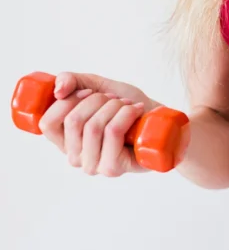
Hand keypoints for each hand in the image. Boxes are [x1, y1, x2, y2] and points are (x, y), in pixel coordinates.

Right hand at [37, 72, 158, 176]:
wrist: (161, 124)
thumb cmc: (127, 107)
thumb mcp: (97, 86)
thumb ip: (71, 81)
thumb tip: (57, 90)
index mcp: (65, 141)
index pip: (47, 124)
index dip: (67, 102)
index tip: (89, 92)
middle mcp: (75, 157)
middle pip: (73, 121)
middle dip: (98, 100)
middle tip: (115, 98)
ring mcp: (93, 166)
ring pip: (94, 126)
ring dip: (114, 106)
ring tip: (128, 105)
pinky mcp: (112, 168)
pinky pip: (112, 132)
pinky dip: (126, 114)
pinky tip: (136, 111)